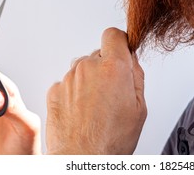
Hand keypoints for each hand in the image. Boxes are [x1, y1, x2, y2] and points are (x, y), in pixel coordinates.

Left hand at [46, 28, 146, 153]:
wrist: (82, 160)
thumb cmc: (111, 140)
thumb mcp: (139, 107)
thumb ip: (136, 75)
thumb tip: (131, 59)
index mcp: (113, 68)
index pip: (114, 34)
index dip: (120, 43)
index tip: (121, 53)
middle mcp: (88, 67)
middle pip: (99, 54)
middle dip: (106, 67)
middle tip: (112, 92)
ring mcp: (68, 78)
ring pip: (83, 68)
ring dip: (90, 80)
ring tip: (96, 106)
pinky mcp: (54, 90)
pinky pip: (69, 82)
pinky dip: (75, 92)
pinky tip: (82, 111)